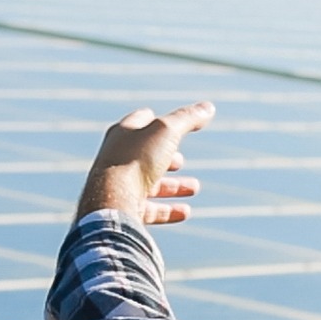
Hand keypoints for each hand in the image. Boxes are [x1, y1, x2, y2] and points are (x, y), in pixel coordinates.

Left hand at [80, 102, 213, 224]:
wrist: (112, 200)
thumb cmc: (136, 161)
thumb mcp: (166, 131)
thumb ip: (187, 118)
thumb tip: (208, 107)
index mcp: (123, 135)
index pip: (141, 120)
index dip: (158, 121)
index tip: (174, 125)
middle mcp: (117, 159)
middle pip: (145, 156)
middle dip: (167, 158)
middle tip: (181, 161)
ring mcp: (119, 185)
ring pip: (149, 184)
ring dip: (173, 186)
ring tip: (194, 188)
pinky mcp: (124, 209)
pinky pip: (149, 210)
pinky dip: (168, 210)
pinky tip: (185, 212)